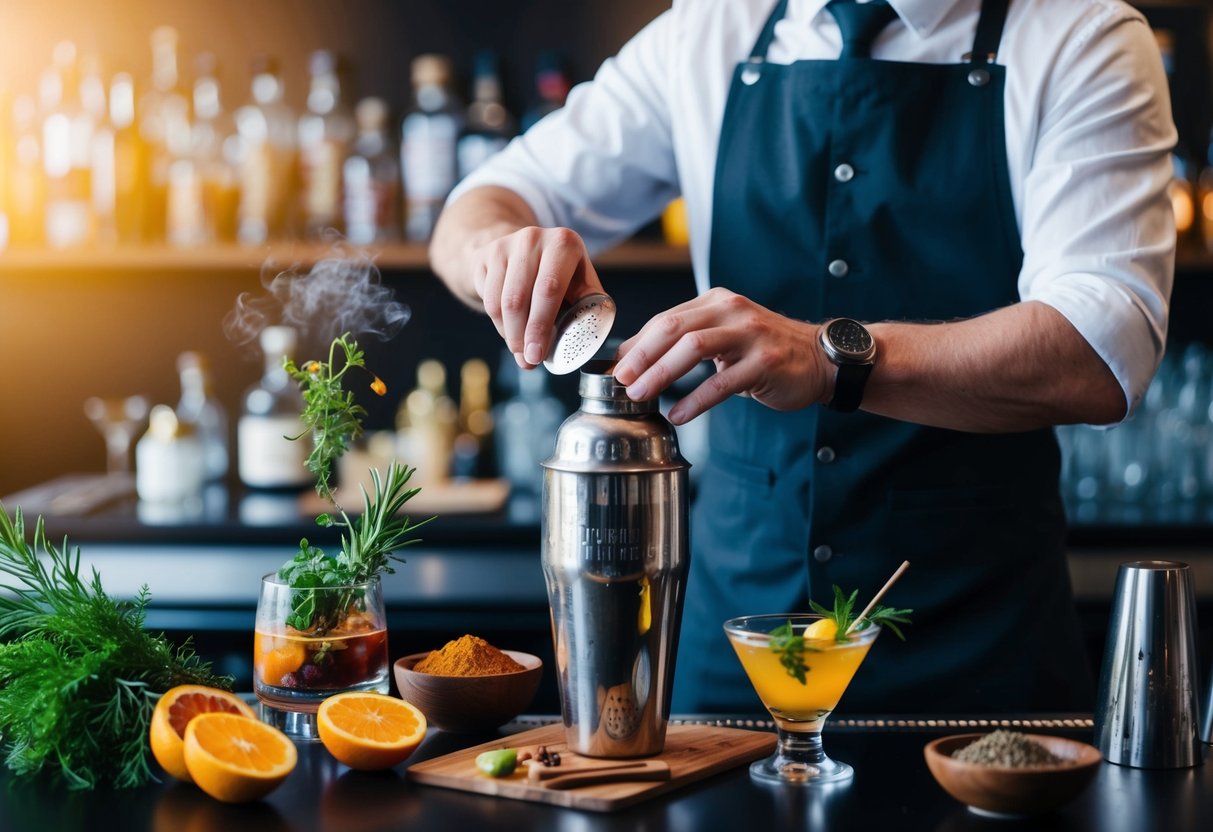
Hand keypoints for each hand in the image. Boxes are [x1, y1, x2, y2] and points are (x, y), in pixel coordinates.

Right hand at [467, 226, 604, 367]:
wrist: (522, 248)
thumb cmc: (560, 273)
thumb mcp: (580, 281)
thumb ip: (587, 306)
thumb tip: (583, 340)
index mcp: (564, 243)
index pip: (549, 289)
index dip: (541, 326)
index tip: (538, 354)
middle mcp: (533, 238)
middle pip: (520, 299)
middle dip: (523, 336)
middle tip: (528, 361)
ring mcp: (505, 245)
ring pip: (500, 303)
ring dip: (510, 334)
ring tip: (521, 349)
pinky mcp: (485, 256)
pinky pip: (487, 299)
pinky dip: (499, 323)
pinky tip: (510, 331)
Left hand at [612, 288, 832, 423]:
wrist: (819, 358)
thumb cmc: (764, 349)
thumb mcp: (723, 334)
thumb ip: (685, 340)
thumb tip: (632, 357)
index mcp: (716, 301)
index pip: (666, 319)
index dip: (638, 343)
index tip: (616, 367)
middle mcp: (732, 311)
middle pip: (674, 328)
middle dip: (643, 356)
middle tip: (622, 380)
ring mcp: (750, 335)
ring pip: (694, 348)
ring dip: (662, 373)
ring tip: (641, 395)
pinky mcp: (765, 362)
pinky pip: (721, 382)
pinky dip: (696, 400)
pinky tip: (678, 414)